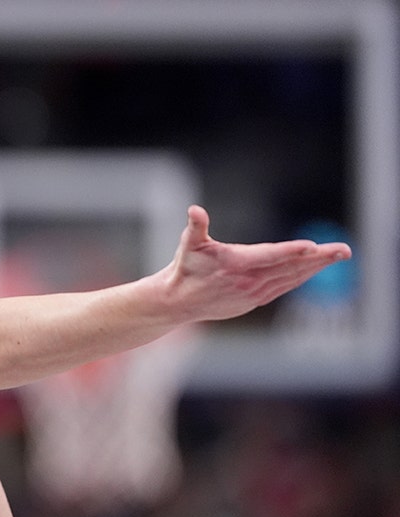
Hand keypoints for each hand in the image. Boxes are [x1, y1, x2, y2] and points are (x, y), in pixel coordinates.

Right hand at [159, 205, 351, 321]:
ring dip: (315, 268)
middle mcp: (249, 281)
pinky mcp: (254, 300)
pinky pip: (284, 287)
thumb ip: (195, 226)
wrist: (177, 302)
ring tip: (336, 257)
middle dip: (319, 258)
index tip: (313, 246)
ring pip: (291, 279)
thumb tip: (194, 210)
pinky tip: (312, 271)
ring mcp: (254, 293)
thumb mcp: (187, 244)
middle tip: (344, 250)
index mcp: (235, 264)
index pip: (270, 256)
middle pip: (290, 267)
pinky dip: (301, 278)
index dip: (292, 251)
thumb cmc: (184, 268)